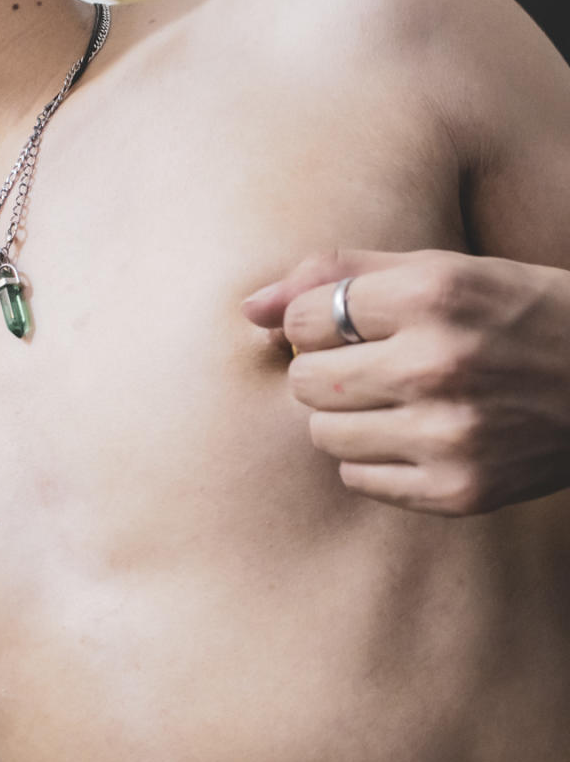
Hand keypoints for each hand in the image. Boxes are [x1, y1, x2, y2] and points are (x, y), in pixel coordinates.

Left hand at [242, 248, 569, 515]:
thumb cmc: (514, 312)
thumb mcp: (439, 269)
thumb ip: (338, 274)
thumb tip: (248, 307)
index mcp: (431, 295)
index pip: (302, 320)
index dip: (316, 322)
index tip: (349, 325)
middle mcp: (438, 365)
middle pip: (306, 380)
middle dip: (326, 369)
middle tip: (373, 362)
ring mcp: (451, 435)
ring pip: (323, 433)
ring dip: (345, 415)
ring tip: (396, 398)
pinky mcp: (460, 491)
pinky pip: (358, 478)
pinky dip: (374, 458)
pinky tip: (417, 433)